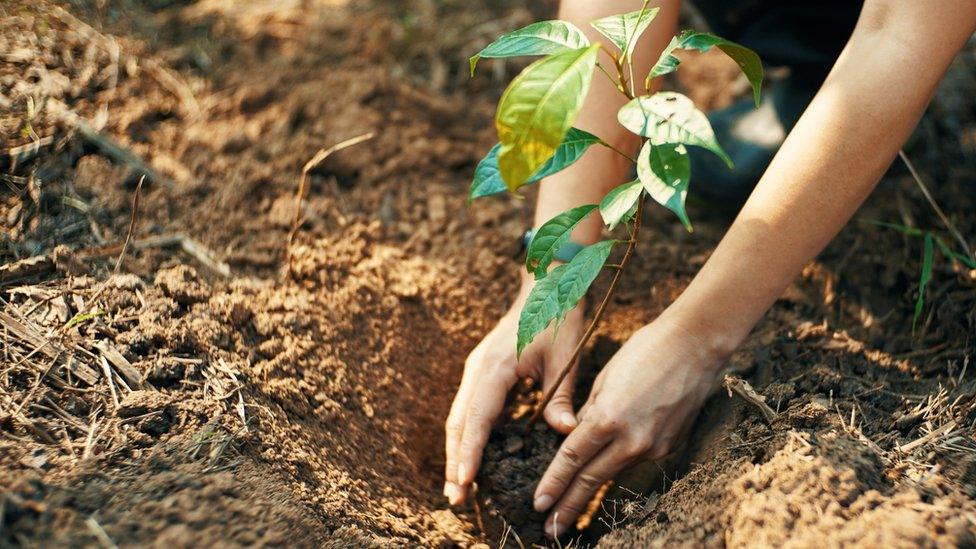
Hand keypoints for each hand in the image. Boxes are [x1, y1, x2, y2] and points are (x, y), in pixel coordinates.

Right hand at [444, 281, 583, 504]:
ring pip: (459, 417)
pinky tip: (473, 458)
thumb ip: (561, 397)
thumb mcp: (566, 358)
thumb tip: (565, 432)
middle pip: (458, 422)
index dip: (469, 452)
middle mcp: (478, 370)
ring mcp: (477, 370)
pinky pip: (470, 409)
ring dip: (457, 451)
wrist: (546, 285)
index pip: (477, 417)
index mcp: (496, 367)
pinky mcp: (482, 372)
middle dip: (455, 461)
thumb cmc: (558, 318)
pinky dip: (468, 435)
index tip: (464, 481)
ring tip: (458, 486)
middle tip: (455, 498)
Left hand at [532, 315, 724, 536]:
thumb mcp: (605, 378)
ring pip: (613, 472)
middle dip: (568, 506)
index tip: (538, 503)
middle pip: (591, 479)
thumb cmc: (645, 350)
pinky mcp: (669, 446)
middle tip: (550, 530)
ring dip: (590, 493)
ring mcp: (653, 445)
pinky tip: (603, 478)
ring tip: (569, 514)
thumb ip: (589, 413)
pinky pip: (634, 460)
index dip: (553, 484)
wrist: (696, 346)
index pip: (572, 459)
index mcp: (608, 417)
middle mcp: (632, 439)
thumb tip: (576, 435)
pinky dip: (616, 468)